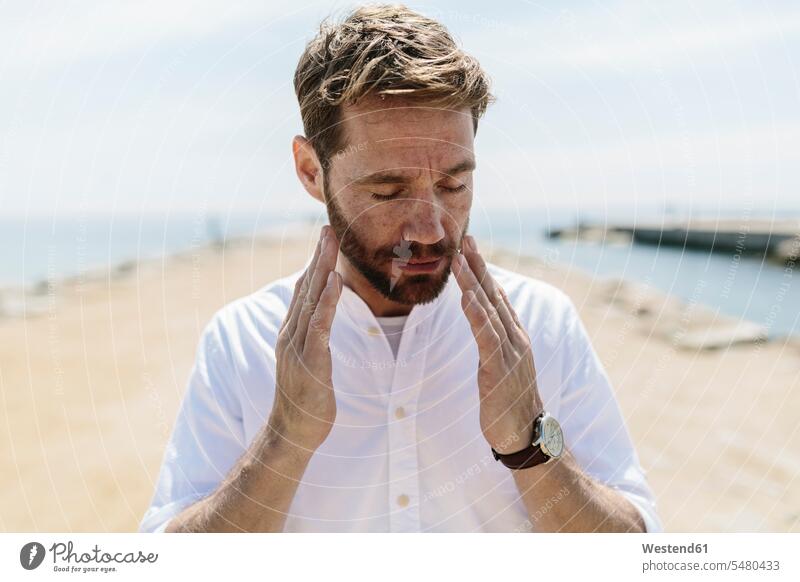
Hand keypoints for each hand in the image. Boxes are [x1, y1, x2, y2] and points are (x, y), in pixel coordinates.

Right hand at [269, 225, 342, 451]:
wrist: (293, 433)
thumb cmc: (305, 399)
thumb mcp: (309, 361)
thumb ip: (313, 337)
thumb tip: (321, 318)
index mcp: (292, 333)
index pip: (304, 291)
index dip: (314, 263)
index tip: (324, 239)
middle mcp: (291, 334)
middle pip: (305, 288)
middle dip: (317, 256)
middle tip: (326, 228)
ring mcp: (297, 347)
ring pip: (310, 300)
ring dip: (321, 269)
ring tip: (329, 244)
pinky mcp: (309, 361)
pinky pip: (318, 326)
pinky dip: (326, 302)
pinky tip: (335, 283)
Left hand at [451, 235, 543, 454]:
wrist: (526, 434)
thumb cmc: (510, 399)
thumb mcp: (503, 363)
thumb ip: (495, 338)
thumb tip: (484, 316)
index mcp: (515, 336)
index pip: (497, 296)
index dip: (484, 270)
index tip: (471, 247)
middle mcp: (515, 338)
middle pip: (494, 295)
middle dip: (479, 266)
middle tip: (467, 239)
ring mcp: (510, 352)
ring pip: (488, 311)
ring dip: (473, 284)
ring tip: (460, 260)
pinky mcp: (499, 369)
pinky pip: (486, 338)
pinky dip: (476, 316)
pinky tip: (466, 298)